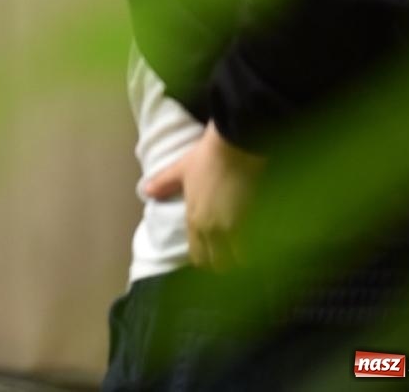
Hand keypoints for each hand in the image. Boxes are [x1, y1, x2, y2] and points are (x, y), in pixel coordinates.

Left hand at [143, 122, 264, 271]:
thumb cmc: (207, 156)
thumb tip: (146, 191)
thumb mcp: (181, 169)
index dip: (205, 259)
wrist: (236, 144)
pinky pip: (256, 247)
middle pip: (219, 263)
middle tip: (231, 258)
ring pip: (238, 260)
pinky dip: (257, 250)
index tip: (213, 257)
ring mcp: (235, 227)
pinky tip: (261, 245)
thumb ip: (164, 184)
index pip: (198, 255)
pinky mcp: (255, 221)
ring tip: (248, 254)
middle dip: (225, 263)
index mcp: (194, 219)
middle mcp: (212, 229)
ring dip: (242, 259)